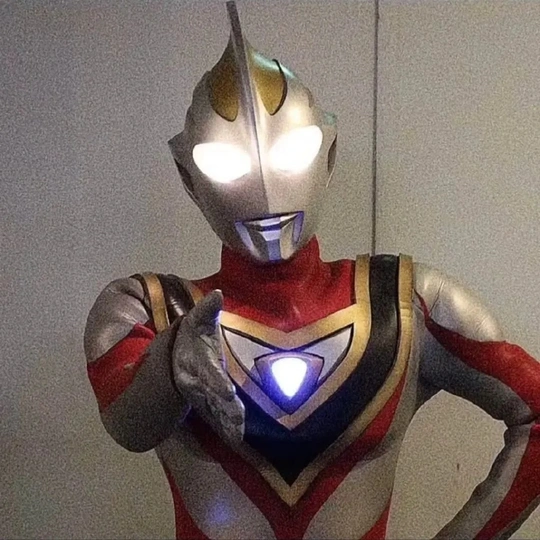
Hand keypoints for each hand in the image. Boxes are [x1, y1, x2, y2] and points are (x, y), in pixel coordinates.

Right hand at [172, 290, 244, 444]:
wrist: (176, 356)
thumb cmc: (191, 336)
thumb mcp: (197, 321)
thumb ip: (207, 310)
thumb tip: (217, 294)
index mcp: (198, 363)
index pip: (211, 375)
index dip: (218, 385)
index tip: (228, 393)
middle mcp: (199, 383)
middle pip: (212, 399)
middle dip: (223, 411)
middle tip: (237, 424)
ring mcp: (204, 397)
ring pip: (215, 412)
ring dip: (226, 424)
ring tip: (238, 437)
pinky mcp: (210, 404)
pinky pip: (219, 417)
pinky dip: (226, 429)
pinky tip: (238, 439)